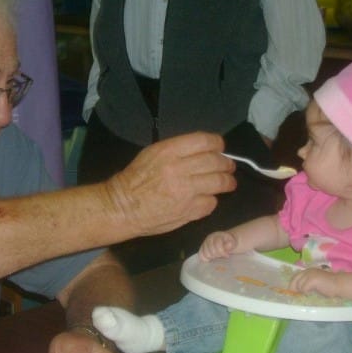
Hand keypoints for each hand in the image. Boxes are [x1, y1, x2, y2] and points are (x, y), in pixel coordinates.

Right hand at [105, 132, 235, 237]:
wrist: (123, 207)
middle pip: (216, 161)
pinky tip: (206, 199)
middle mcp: (180, 169)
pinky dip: (211, 200)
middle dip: (226, 163)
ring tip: (227, 183)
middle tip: (228, 166)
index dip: (217, 144)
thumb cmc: (135, 178)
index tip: (220, 148)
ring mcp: (186, 191)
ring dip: (227, 182)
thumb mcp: (152, 153)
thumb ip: (178, 150)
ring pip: (219, 182)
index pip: (205, 141)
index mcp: (169, 151)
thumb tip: (203, 151)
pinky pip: (211, 203)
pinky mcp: (189, 211)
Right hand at [198, 231, 236, 261]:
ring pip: (206, 254)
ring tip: (217, 257)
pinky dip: (205, 259)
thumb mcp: (232, 242)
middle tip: (222, 256)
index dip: (222, 252)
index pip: (217, 245)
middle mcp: (209, 238)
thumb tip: (229, 244)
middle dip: (218, 255)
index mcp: (217, 235)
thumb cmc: (229, 242)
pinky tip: (211, 259)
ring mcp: (204, 243)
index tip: (227, 255)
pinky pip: (201, 255)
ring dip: (212, 257)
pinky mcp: (201, 248)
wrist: (225, 241)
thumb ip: (230, 244)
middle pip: (211, 251)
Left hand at [288, 267, 339, 297]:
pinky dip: (306, 292)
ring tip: (308, 294)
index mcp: (308, 271)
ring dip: (302, 291)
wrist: (339, 284)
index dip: (292, 283)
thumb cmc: (329, 286)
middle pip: (295, 279)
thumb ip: (307, 284)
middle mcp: (308, 271)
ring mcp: (310, 275)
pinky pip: (304, 288)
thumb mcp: (316, 283)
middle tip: (296, 294)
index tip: (292, 290)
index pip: (296, 276)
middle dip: (293, 287)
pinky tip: (311, 294)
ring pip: (299, 285)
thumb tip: (297, 291)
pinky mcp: (312, 280)